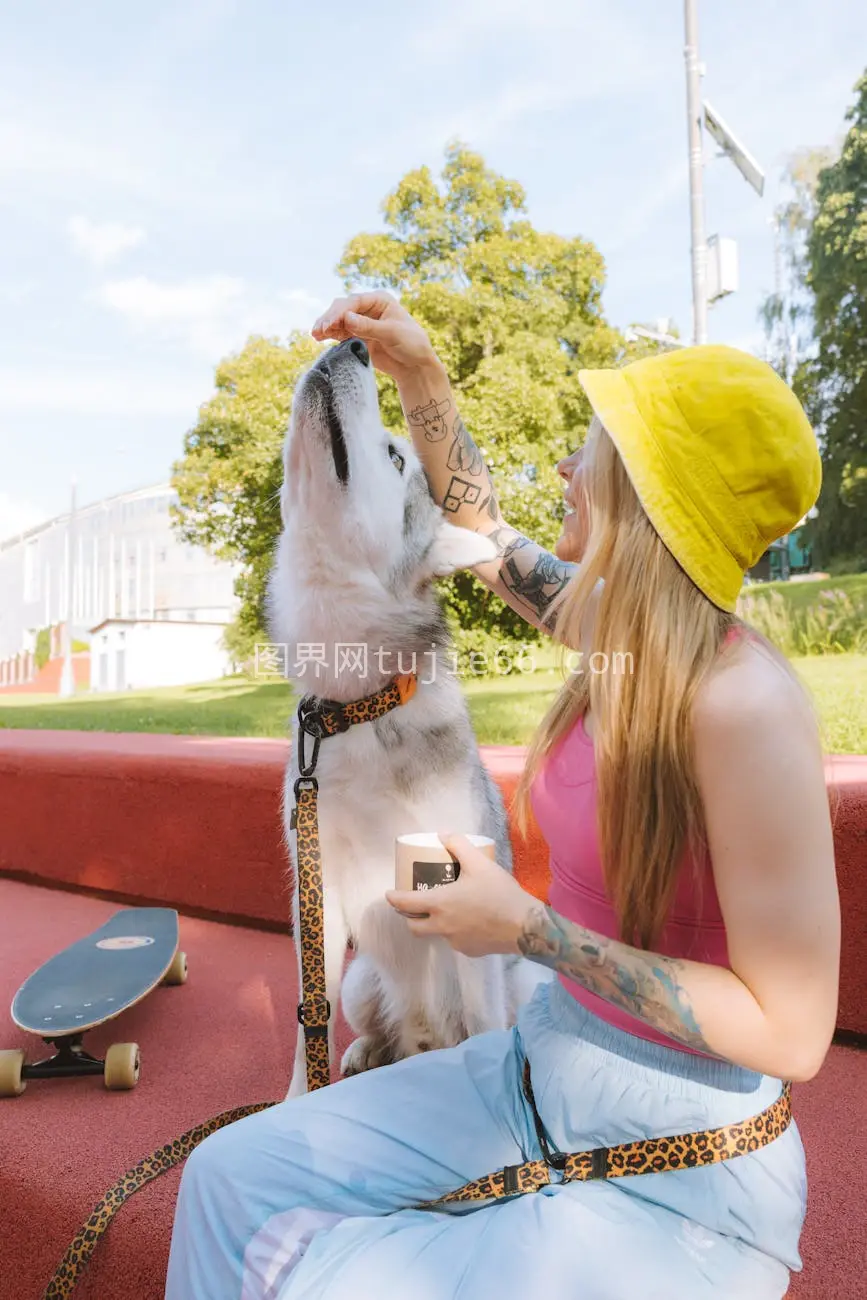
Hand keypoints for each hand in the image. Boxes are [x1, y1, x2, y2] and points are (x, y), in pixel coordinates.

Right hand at [311, 293, 439, 380]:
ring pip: (338, 320)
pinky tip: (319, 337)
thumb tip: (346, 318)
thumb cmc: (411, 345)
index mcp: (380, 300)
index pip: (354, 302)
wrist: (415, 366)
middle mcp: (369, 308)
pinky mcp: (357, 336)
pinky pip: (340, 332)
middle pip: (343, 308)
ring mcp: (362, 322)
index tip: (329, 324)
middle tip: (320, 330)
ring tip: (315, 334)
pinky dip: (330, 334)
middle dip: (330, 318)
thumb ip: (368, 327)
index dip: (340, 312)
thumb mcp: (392, 334)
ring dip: (326, 325)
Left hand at [385, 835, 532, 957]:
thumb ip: (459, 846)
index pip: (406, 903)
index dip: (394, 898)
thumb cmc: (498, 892)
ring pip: (438, 934)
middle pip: (415, 926)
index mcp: (439, 904)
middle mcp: (442, 926)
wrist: (524, 925)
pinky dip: (458, 932)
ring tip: (451, 911)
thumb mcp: (479, 863)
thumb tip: (444, 834)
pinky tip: (472, 922)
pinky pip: (457, 941)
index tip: (389, 894)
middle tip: (415, 906)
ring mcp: (455, 942)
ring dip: (437, 924)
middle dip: (410, 917)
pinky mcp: (470, 951)